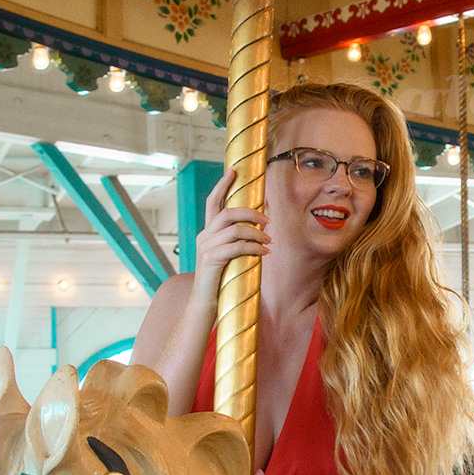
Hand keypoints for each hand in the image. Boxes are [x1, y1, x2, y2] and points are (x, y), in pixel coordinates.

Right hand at [191, 168, 269, 303]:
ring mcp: (205, 248)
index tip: (234, 170)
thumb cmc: (222, 280)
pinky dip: (254, 248)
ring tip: (269, 243)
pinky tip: (264, 254)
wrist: (205, 303)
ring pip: (235, 230)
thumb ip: (239, 240)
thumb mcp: (229, 255)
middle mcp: (204, 236)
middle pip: (228, 213)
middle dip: (251, 213)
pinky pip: (237, 248)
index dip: (222, 185)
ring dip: (256, 234)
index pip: (212, 202)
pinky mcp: (211, 260)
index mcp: (207, 232)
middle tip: (268, 220)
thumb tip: (262, 226)